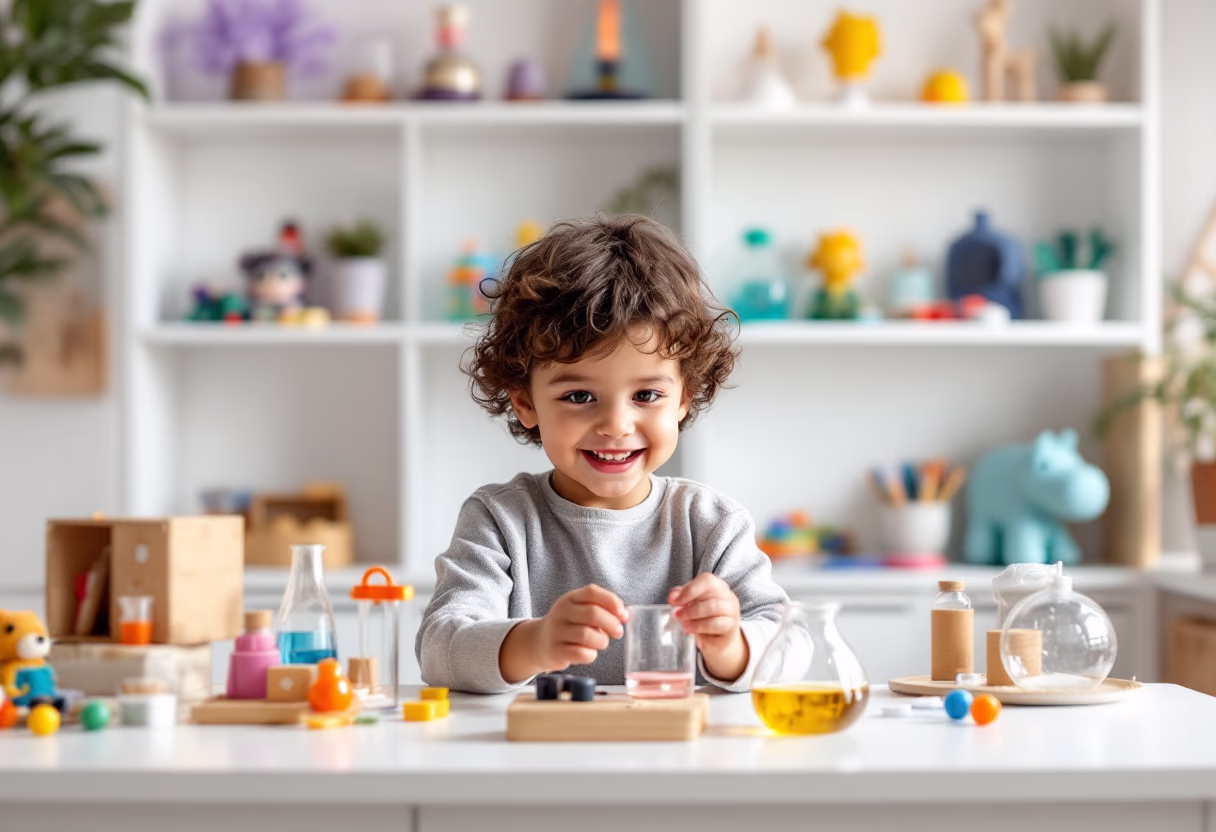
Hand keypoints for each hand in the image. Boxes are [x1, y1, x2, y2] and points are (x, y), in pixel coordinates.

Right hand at [500, 584, 627, 681]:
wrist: (539, 642)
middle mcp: (561, 612)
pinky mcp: (556, 651)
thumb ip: (601, 608)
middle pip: (593, 613)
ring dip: (602, 641)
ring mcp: (556, 632)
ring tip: (600, 642)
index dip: (612, 602)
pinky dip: (591, 655)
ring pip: (588, 635)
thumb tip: (624, 615)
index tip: (623, 614)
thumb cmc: (569, 626)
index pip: (592, 592)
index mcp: (570, 598)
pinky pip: (582, 653)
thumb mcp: (580, 610)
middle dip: (612, 624)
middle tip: (618, 632)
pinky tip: (588, 652)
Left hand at [669, 574, 747, 681]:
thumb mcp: (691, 605)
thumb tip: (673, 596)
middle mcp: (727, 596)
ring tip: (683, 624)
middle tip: (676, 615)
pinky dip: (700, 627)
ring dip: (694, 616)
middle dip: (689, 605)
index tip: (673, 600)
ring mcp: (732, 611)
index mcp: (717, 586)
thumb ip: (682, 597)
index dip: (689, 589)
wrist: (716, 640)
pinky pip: (716, 624)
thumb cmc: (703, 618)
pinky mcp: (731, 627)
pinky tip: (690, 630)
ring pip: (713, 608)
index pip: (707, 580)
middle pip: (710, 594)